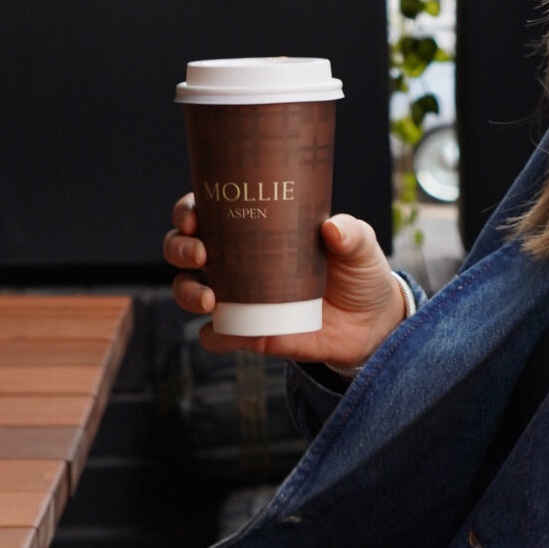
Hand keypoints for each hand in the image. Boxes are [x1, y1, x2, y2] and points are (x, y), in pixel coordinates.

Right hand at [163, 196, 406, 364]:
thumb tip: (331, 228)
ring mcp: (236, 297)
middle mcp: (235, 260)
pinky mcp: (246, 333)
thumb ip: (350, 233)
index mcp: (253, 228)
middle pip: (183, 248)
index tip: (193, 216)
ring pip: (188, 290)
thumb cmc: (357, 272)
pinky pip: (216, 336)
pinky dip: (214, 334)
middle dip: (179, 248)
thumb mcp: (360, 246)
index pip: (207, 211)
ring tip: (210, 299)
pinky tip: (223, 331)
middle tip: (201, 254)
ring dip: (187, 292)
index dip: (188, 210)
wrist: (369, 323)